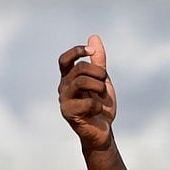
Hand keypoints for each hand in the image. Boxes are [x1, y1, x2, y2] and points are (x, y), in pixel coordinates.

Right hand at [58, 34, 116, 150]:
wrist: (103, 131)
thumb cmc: (100, 106)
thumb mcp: (102, 80)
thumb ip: (98, 61)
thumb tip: (94, 37)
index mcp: (69, 78)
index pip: (65, 60)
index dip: (76, 51)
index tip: (91, 51)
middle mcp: (63, 87)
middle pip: (78, 68)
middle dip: (97, 72)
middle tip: (105, 82)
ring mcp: (64, 100)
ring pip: (80, 81)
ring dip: (99, 86)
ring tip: (103, 96)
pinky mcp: (68, 113)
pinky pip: (86, 102)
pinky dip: (99, 105)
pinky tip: (99, 111)